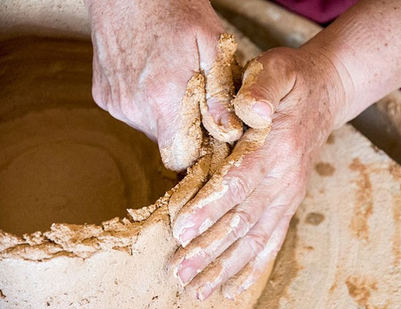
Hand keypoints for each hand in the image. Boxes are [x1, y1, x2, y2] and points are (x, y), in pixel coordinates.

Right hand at [86, 0, 242, 170]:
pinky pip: (132, 113)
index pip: (179, 156)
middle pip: (166, 143)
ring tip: (174, 83)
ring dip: (165, 115)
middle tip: (196, 99)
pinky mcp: (104, 96)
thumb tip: (229, 131)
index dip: (197, 151)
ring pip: (149, 128)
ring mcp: (115, 102)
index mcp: (163, 99)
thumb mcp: (212, 45)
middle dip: (185, 129)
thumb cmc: (175, 10)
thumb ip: (220, 93)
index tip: (209, 136)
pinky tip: (152, 77)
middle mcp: (133, 107)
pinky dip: (145, 104)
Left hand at [170, 46, 348, 299]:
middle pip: (242, 220)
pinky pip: (272, 240)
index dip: (210, 206)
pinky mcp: (288, 202)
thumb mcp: (276, 71)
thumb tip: (248, 111)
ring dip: (225, 265)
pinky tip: (235, 288)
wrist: (324, 93)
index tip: (183, 229)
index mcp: (275, 148)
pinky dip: (253, 267)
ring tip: (198, 289)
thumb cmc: (291, 82)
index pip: (238, 182)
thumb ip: (261, 89)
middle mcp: (283, 179)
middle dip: (209, 248)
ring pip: (254, 238)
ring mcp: (287, 195)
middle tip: (180, 271)